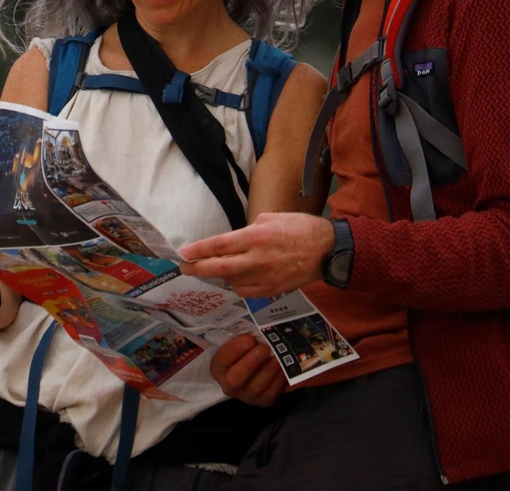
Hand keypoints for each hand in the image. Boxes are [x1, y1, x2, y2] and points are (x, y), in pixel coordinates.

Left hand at [176, 212, 333, 297]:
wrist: (327, 250)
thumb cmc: (299, 228)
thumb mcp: (270, 219)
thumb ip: (247, 232)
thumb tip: (230, 243)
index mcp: (256, 237)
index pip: (220, 245)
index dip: (198, 250)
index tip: (183, 253)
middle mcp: (258, 259)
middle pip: (219, 268)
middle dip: (198, 269)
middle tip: (185, 268)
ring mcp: (265, 278)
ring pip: (231, 281)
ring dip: (220, 275)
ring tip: (216, 268)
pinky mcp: (272, 291)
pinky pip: (245, 291)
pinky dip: (236, 284)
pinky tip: (236, 276)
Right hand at [210, 332, 287, 406]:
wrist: (257, 363)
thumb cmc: (248, 345)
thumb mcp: (240, 336)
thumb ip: (242, 328)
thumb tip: (249, 302)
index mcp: (219, 366)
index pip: (222, 359)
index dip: (235, 349)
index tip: (249, 338)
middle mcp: (229, 384)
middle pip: (235, 379)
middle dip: (251, 363)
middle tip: (264, 348)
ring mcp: (247, 395)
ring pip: (256, 389)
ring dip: (268, 371)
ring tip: (278, 356)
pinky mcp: (263, 401)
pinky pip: (271, 394)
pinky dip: (279, 381)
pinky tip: (284, 367)